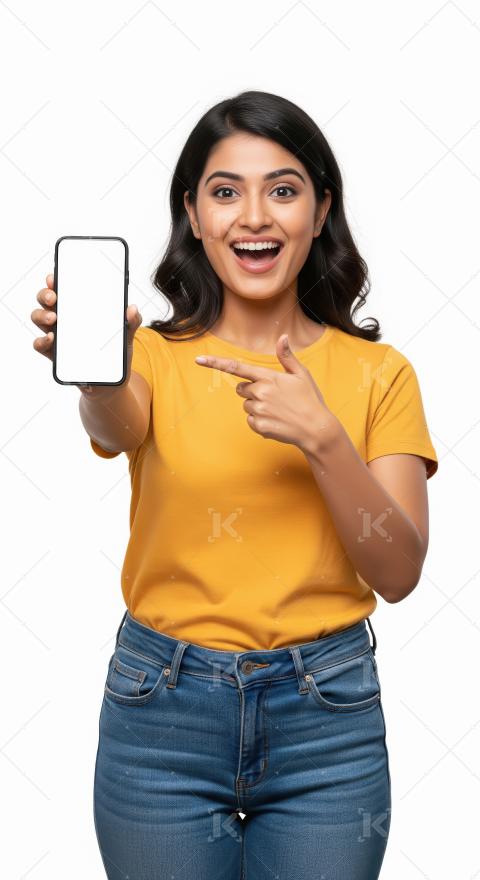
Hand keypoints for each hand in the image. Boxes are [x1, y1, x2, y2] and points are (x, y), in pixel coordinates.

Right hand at [31, 273, 143, 396]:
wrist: (110, 383)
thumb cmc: (115, 354)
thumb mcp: (125, 336)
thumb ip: (131, 322)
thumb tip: (133, 308)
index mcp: (78, 310)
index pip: (63, 290)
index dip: (55, 281)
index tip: (55, 277)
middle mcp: (64, 319)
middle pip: (45, 301)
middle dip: (45, 295)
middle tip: (54, 297)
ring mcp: (57, 336)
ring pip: (38, 318)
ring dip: (41, 315)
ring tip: (53, 318)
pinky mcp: (54, 355)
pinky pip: (40, 345)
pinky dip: (42, 340)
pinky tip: (51, 339)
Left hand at [195, 333, 339, 454]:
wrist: (317, 429)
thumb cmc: (310, 399)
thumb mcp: (301, 374)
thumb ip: (286, 357)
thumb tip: (282, 337)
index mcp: (269, 377)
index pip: (237, 367)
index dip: (215, 363)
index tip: (198, 359)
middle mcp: (261, 392)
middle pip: (241, 389)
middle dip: (252, 391)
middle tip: (273, 397)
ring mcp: (259, 410)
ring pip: (246, 405)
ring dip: (257, 407)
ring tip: (278, 410)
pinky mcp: (259, 426)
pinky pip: (250, 421)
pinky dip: (260, 422)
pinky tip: (276, 422)